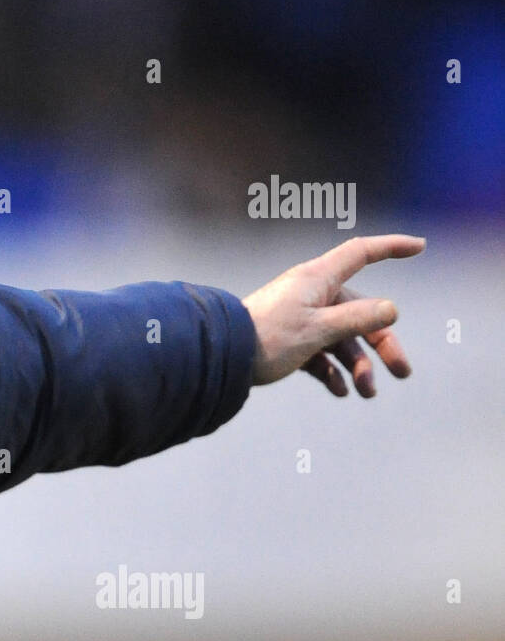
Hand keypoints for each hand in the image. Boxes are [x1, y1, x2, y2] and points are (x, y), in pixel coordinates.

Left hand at [241, 234, 424, 395]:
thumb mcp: (318, 330)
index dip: (391, 247)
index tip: (420, 246)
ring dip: (357, 366)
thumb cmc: (267, 338)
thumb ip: (357, 319)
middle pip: (360, 312)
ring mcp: (299, 317)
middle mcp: (310, 294)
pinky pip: (319, 354)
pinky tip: (340, 392)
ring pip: (340, 338)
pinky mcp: (288, 341)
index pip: (361, 254)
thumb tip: (391, 309)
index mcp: (317, 279)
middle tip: (403, 373)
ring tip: (365, 394)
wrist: (219, 358)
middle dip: (382, 343)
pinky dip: (331, 371)